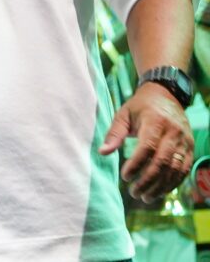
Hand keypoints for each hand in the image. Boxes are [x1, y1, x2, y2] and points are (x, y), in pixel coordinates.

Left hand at [99, 82, 193, 202]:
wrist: (166, 96)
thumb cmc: (140, 107)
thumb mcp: (123, 114)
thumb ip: (114, 133)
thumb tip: (102, 152)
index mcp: (156, 121)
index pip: (148, 147)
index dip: (136, 164)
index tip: (125, 176)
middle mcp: (174, 132)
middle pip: (163, 161)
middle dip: (148, 180)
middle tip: (133, 192)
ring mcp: (185, 141)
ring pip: (176, 169)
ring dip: (161, 186)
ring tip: (145, 196)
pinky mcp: (190, 148)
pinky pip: (184, 170)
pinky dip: (172, 183)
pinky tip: (159, 191)